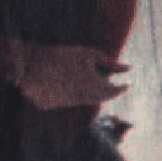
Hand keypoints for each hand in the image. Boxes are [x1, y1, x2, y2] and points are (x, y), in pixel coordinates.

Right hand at [15, 43, 130, 109]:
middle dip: (108, 92)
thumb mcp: (90, 55)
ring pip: (83, 102)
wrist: (32, 61)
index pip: (113, 92)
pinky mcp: (49, 105)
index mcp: (92, 86)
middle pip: (100, 99)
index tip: (127, 85)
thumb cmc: (65, 55)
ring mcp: (63, 104)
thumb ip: (111, 63)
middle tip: (113, 86)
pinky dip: (70, 94)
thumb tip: (129, 68)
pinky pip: (65, 102)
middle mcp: (79, 98)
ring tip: (89, 81)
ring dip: (90, 94)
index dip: (121, 89)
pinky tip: (66, 84)